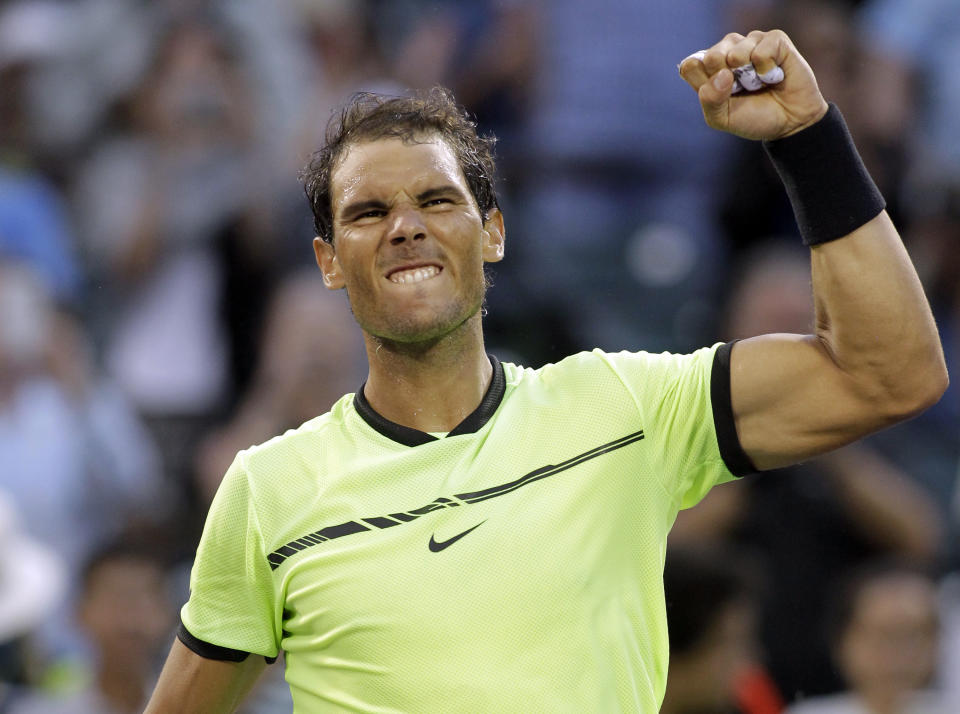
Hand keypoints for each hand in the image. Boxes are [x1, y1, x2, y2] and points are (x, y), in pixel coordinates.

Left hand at [679, 30, 828, 140]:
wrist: (790, 123)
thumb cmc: (754, 118)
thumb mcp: (723, 118)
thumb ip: (710, 100)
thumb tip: (722, 73)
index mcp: (709, 69)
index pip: (691, 65)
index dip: (703, 82)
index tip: (720, 96)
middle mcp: (727, 52)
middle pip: (711, 55)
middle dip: (726, 79)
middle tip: (742, 90)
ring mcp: (750, 43)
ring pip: (735, 51)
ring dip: (749, 76)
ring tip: (760, 83)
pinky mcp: (774, 40)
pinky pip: (761, 50)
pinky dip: (767, 69)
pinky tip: (774, 75)